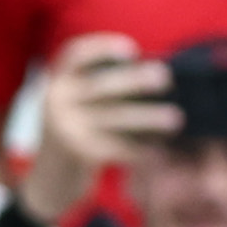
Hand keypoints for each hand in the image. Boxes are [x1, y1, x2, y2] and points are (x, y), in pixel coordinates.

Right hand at [22, 35, 173, 225]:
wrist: (50, 179)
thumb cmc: (78, 132)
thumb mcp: (77, 103)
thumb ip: (102, 86)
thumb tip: (154, 73)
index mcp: (57, 81)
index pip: (76, 54)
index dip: (103, 47)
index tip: (133, 50)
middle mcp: (56, 100)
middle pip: (102, 85)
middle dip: (136, 80)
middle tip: (165, 79)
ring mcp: (64, 128)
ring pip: (116, 117)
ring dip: (150, 117)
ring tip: (176, 119)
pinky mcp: (77, 153)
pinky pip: (117, 146)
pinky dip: (141, 149)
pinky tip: (159, 150)